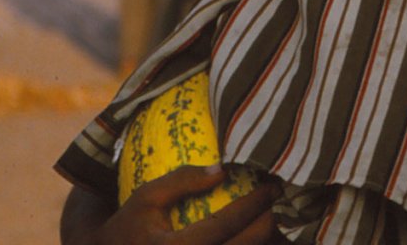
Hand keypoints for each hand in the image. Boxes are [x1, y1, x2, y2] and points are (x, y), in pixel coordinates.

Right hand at [66, 165, 280, 244]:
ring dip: (265, 241)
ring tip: (276, 220)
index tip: (273, 186)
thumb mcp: (146, 198)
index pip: (226, 224)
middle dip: (269, 224)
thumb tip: (223, 170)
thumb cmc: (128, 227)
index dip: (254, 204)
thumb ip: (182, 181)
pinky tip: (256, 236)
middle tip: (279, 203)